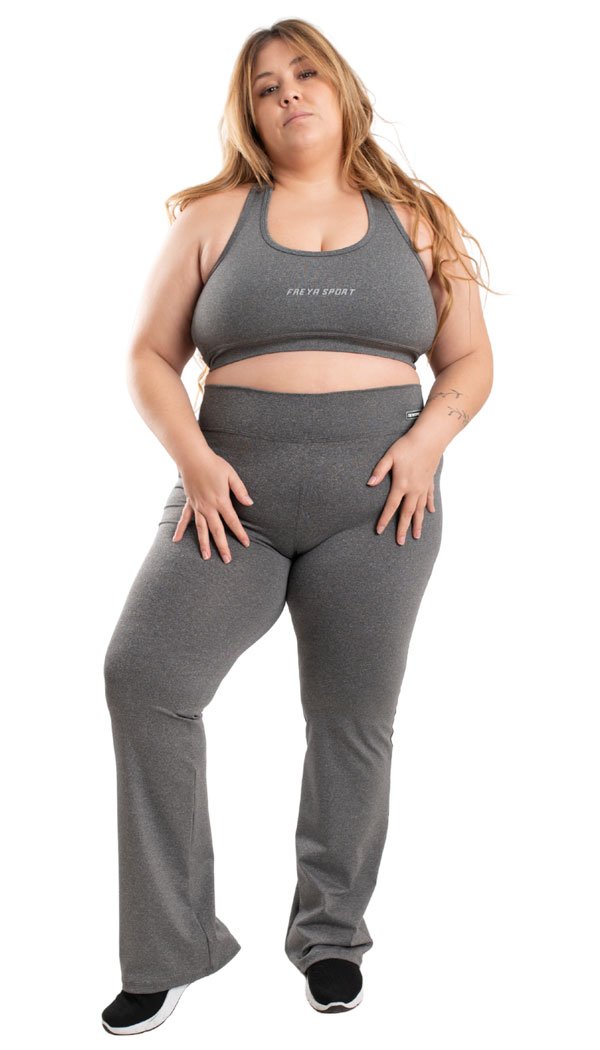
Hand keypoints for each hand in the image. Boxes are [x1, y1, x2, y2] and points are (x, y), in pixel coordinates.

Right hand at [172, 447, 253, 562]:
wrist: (193, 458)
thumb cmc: (214, 464)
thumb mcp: (231, 475)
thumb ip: (240, 490)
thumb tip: (249, 503)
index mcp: (221, 501)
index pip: (232, 521)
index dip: (240, 533)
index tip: (246, 544)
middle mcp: (208, 507)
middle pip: (217, 531)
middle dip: (222, 546)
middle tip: (227, 560)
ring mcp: (197, 507)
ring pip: (200, 529)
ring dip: (203, 544)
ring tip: (205, 557)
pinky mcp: (189, 503)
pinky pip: (184, 519)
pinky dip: (180, 530)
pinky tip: (175, 540)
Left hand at [366, 434, 441, 544]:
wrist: (430, 438)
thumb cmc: (407, 445)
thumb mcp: (389, 456)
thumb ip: (379, 471)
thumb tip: (369, 483)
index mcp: (401, 484)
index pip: (391, 506)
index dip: (385, 519)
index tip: (380, 531)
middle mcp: (414, 489)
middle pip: (407, 513)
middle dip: (403, 528)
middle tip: (401, 542)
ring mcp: (423, 486)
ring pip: (421, 509)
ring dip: (418, 523)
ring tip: (417, 536)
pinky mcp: (430, 481)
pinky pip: (430, 497)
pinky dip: (430, 505)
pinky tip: (431, 513)